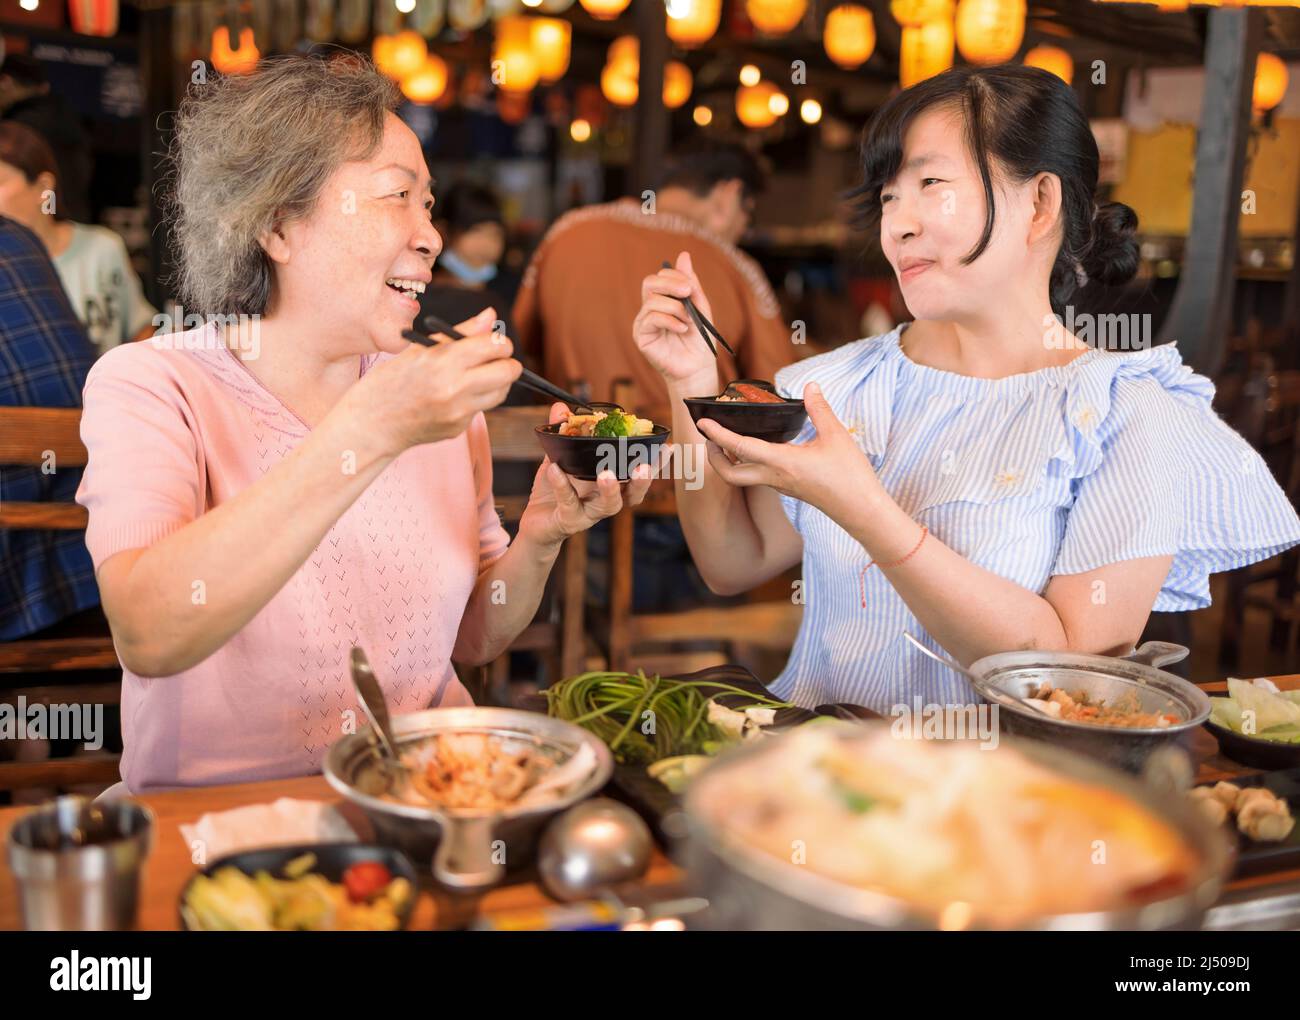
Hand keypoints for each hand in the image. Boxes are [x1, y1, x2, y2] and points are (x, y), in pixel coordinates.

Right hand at [342, 307, 520, 455]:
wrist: (372, 422)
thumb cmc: (392, 380)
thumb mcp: (421, 348)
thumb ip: (461, 332)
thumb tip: (491, 316)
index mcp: (443, 361)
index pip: (494, 346)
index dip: (500, 342)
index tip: (495, 342)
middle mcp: (455, 388)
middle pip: (508, 372)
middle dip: (507, 362)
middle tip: (497, 359)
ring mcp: (458, 412)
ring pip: (501, 392)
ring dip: (496, 382)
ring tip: (475, 376)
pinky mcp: (458, 428)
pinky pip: (481, 408)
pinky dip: (475, 399)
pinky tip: (453, 396)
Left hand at [517, 403, 656, 545]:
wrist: (535, 524)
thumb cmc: (555, 492)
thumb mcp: (558, 458)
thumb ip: (561, 433)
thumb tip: (561, 408)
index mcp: (612, 484)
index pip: (638, 474)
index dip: (656, 464)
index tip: (668, 447)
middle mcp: (606, 500)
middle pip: (633, 495)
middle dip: (642, 481)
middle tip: (643, 467)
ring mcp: (590, 513)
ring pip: (609, 506)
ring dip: (610, 490)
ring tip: (606, 474)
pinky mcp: (569, 521)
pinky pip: (568, 503)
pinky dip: (562, 485)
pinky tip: (555, 469)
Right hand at [632, 251, 719, 392]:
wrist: (698, 367)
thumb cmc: (699, 339)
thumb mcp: (699, 307)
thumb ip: (691, 284)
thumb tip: (683, 255)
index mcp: (662, 300)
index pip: (660, 277)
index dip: (674, 277)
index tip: (691, 287)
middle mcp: (649, 309)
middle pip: (649, 282)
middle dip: (670, 284)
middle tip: (687, 292)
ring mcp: (643, 322)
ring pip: (653, 301)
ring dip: (676, 308)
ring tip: (689, 321)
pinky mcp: (641, 336)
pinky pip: (652, 318)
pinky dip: (670, 320)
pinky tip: (682, 329)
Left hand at [697, 382, 881, 527]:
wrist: (862, 511)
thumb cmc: (850, 476)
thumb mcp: (836, 436)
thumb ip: (820, 409)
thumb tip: (811, 386)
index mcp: (782, 463)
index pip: (739, 448)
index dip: (718, 434)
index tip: (703, 422)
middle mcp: (774, 477)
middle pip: (729, 475)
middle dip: (714, 457)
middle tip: (710, 437)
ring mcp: (780, 485)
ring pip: (742, 477)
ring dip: (729, 460)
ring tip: (728, 438)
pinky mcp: (788, 488)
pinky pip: (759, 476)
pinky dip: (748, 462)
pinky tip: (757, 447)